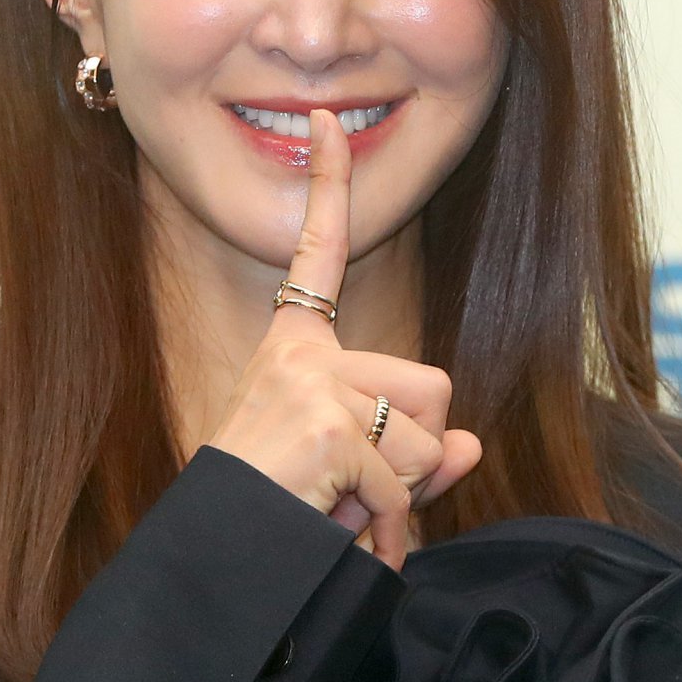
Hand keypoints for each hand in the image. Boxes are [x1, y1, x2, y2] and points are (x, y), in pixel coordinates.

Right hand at [208, 108, 481, 569]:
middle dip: (416, 451)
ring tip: (337, 511)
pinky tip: (342, 535)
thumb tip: (469, 443)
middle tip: (350, 487)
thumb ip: (414, 457)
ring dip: (400, 496)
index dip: (328, 185)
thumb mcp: (350, 475)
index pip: (320, 254)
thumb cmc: (274, 514)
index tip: (328, 121)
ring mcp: (311, 383)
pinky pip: (407, 482)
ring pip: (429, 438)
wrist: (212, 560)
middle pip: (431, 383)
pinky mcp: (327, 423)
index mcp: (294, 348)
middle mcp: (298, 352)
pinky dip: (390, 528)